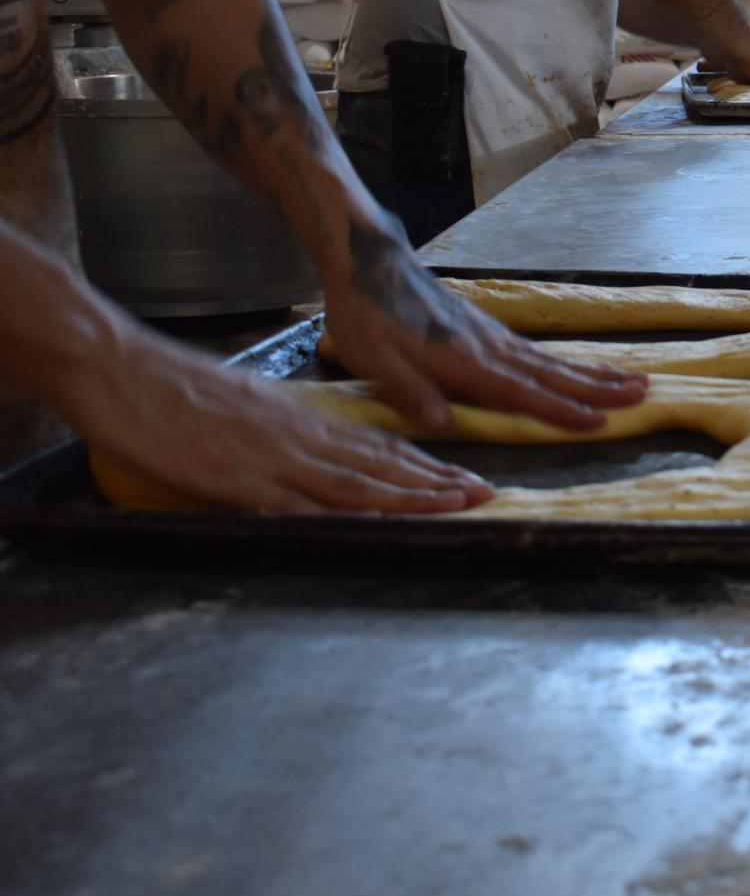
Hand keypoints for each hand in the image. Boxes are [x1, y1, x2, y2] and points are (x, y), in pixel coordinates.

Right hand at [72, 339, 493, 513]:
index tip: (463, 478)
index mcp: (300, 419)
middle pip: (379, 465)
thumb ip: (284, 429)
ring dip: (408, 498)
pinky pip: (294, 503)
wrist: (120, 369)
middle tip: (483, 494)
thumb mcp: (247, 403)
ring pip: (353, 483)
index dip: (424, 466)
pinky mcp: (234, 479)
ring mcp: (268, 459)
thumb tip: (314, 450)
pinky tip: (370, 526)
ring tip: (454, 505)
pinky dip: (336, 516)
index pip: (376, 448)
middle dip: (435, 483)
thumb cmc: (176, 387)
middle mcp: (296, 437)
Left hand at [322, 223, 647, 432]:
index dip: (559, 410)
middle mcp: (488, 347)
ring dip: (594, 373)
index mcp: (461, 361)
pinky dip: (570, 362)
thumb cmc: (367, 316)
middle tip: (642, 394)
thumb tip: (442, 423)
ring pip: (552, 361)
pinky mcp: (490, 329)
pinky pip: (539, 351)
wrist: (371, 264)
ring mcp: (493, 335)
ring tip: (635, 381)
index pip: (519, 392)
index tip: (598, 421)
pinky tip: (584, 370)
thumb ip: (409, 391)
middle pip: (550, 373)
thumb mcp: (372, 360)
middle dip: (597, 387)